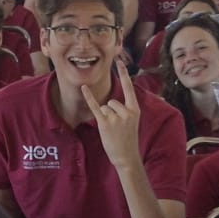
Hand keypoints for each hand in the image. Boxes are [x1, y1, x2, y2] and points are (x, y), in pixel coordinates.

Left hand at [80, 57, 143, 171]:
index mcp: (135, 110)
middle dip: (110, 113)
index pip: (128, 88)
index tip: (119, 60)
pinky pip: (95, 107)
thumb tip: (109, 103)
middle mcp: (126, 111)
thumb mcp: (132, 122)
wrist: (127, 157)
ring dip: (105, 118)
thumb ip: (124, 110)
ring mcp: (115, 118)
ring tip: (112, 131)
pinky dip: (89, 97)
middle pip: (111, 102)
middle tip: (117, 128)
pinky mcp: (105, 123)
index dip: (124, 74)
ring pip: (104, 108)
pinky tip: (83, 87)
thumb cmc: (128, 139)